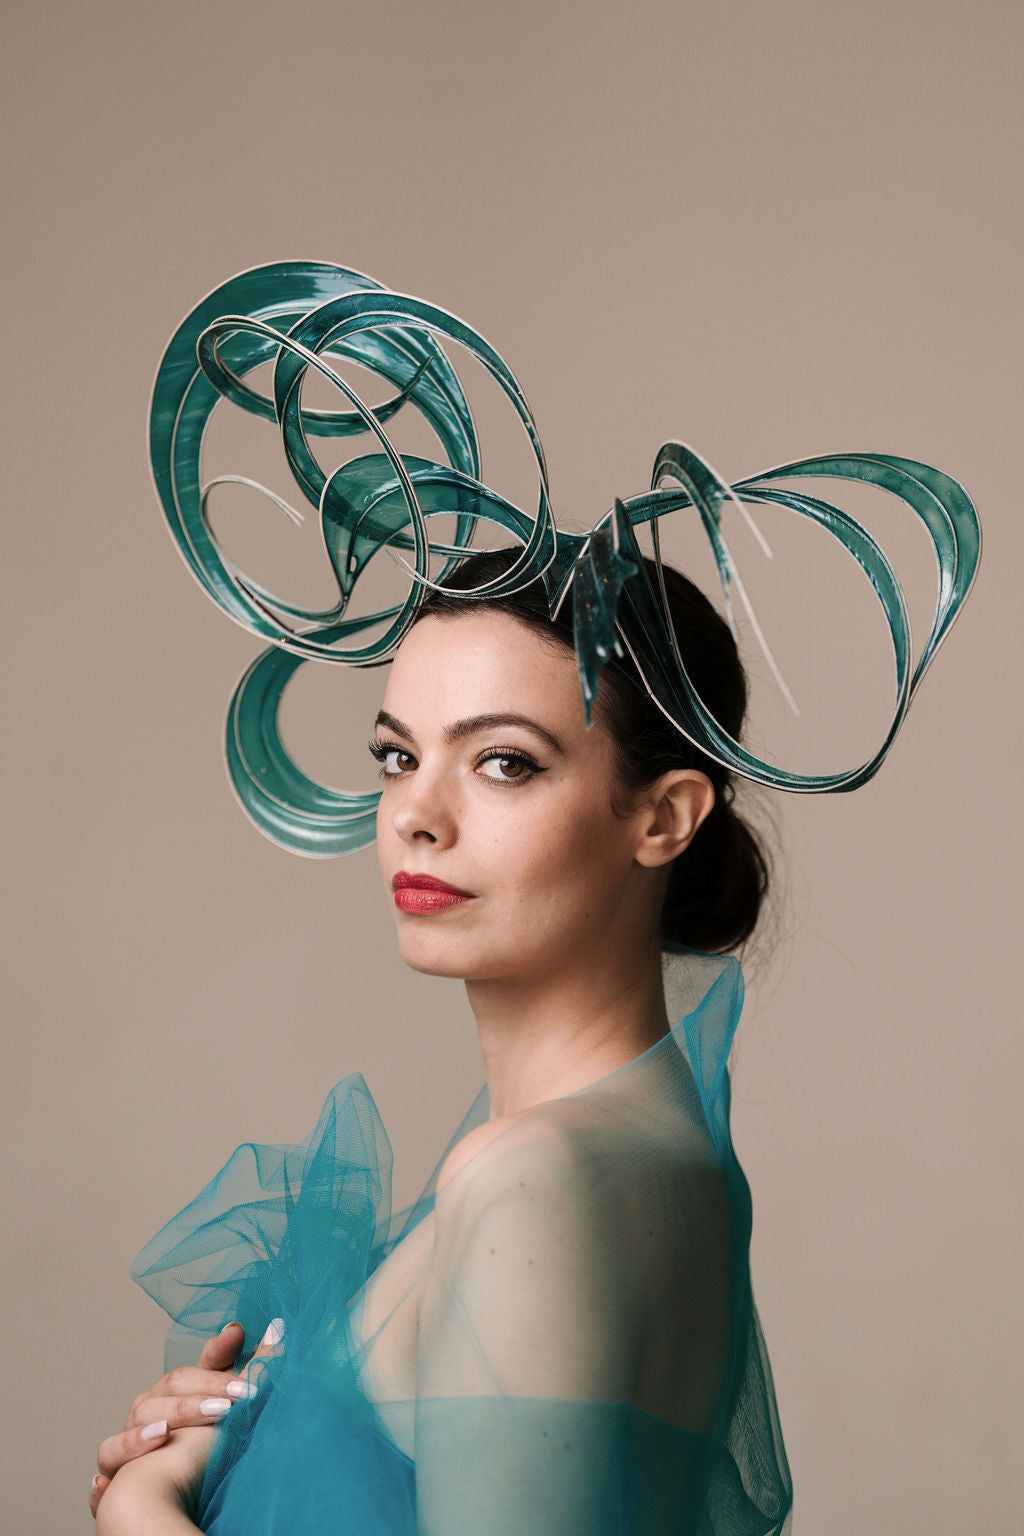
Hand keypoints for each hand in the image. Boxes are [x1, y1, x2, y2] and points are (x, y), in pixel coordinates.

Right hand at [90, 1321, 254, 1517]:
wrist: (166, 1512)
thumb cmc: (205, 1458)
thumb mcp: (232, 1409)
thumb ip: (254, 1369)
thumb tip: (279, 1328)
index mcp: (177, 1394)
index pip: (196, 1368)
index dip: (218, 1352)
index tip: (238, 1333)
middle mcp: (150, 1412)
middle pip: (167, 1391)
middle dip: (198, 1397)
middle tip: (232, 1402)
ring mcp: (128, 1442)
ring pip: (134, 1423)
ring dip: (146, 1433)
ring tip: (165, 1435)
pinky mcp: (113, 1478)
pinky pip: (105, 1470)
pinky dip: (109, 1474)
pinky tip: (109, 1481)